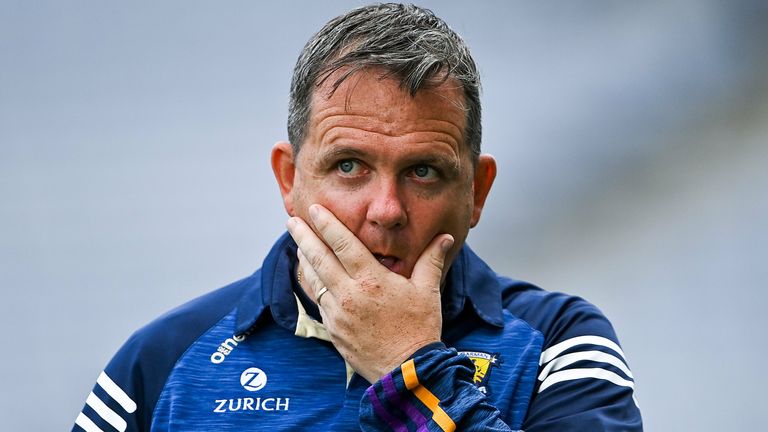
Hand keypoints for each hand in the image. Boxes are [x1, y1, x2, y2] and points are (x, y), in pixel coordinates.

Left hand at [286, 204, 453, 382]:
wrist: (407, 371)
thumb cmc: (419, 330)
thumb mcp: (428, 291)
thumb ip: (431, 260)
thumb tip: (445, 237)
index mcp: (372, 281)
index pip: (342, 244)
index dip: (326, 224)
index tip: (314, 209)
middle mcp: (349, 295)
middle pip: (319, 259)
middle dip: (303, 237)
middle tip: (292, 220)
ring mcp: (338, 314)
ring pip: (315, 280)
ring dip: (305, 260)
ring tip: (298, 244)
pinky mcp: (334, 330)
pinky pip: (320, 302)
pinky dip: (313, 285)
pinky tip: (312, 277)